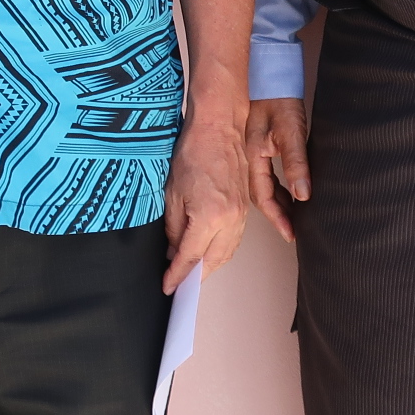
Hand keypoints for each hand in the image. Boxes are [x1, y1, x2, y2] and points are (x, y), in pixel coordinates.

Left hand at [162, 104, 253, 293]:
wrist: (219, 128)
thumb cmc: (194, 152)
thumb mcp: (172, 192)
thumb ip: (173, 226)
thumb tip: (173, 250)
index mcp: (210, 216)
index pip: (190, 256)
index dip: (177, 274)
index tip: (168, 285)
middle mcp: (230, 220)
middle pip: (213, 261)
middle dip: (195, 276)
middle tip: (179, 283)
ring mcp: (241, 215)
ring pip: (226, 253)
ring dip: (210, 266)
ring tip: (192, 273)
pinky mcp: (246, 208)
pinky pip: (234, 240)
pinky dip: (222, 251)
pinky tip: (209, 252)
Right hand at [245, 97, 310, 242]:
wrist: (268, 72)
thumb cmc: (278, 98)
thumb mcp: (291, 131)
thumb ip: (296, 163)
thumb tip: (303, 193)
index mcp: (254, 156)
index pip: (264, 197)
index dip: (278, 218)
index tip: (291, 234)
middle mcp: (249, 157)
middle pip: (261, 195)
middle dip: (277, 215)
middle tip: (293, 230)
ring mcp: (252, 151)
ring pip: (263, 186)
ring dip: (277, 203)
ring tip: (293, 216)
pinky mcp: (258, 144)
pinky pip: (265, 174)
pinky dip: (277, 188)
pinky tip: (288, 191)